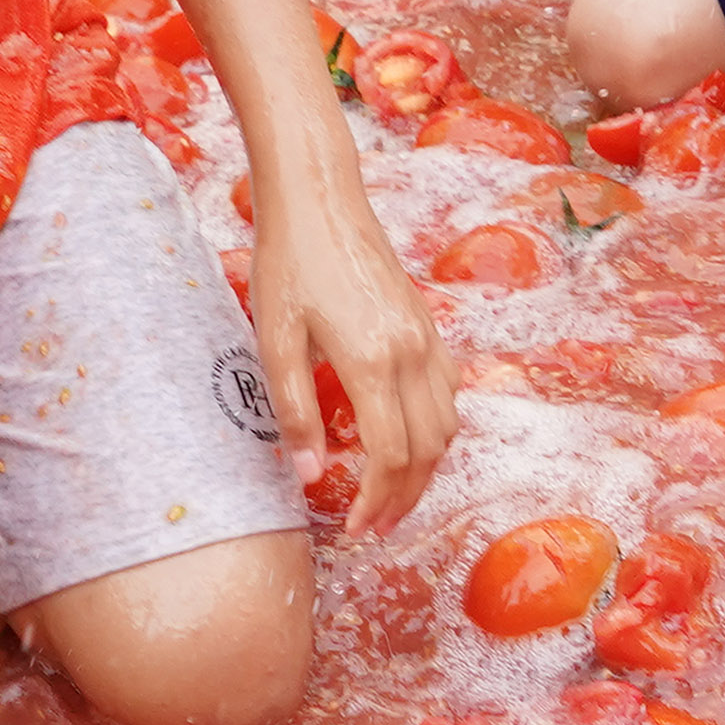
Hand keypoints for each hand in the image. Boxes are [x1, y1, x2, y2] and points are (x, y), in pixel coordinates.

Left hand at [247, 177, 454, 531]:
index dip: (376, 502)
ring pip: (447, 425)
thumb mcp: (274, 339)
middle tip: (373, 527)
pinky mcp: (428, 322)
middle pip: (426, 451)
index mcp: (373, 361)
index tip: (355, 528)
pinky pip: (449, 392)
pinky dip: (435, 429)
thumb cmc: (288, 262)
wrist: (319, 196)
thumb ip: (295, 412)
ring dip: (424, 469)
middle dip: (403, 499)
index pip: (391, 457)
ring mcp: (427, 336)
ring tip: (390, 495)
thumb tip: (312, 477)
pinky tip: (406, 438)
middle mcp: (412, 352)